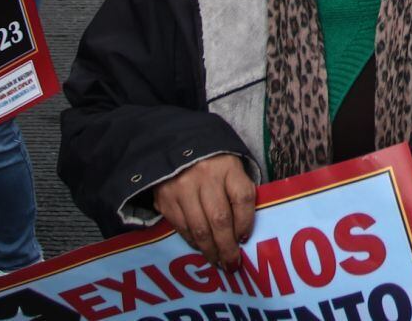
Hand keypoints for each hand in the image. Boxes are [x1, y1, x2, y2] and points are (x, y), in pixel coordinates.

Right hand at [151, 154, 255, 270]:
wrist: (174, 147)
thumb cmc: (212, 164)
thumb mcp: (231, 168)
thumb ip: (238, 192)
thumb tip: (243, 231)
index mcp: (228, 166)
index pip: (242, 198)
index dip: (246, 223)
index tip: (245, 238)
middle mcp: (205, 176)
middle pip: (220, 219)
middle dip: (228, 247)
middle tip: (233, 264)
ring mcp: (183, 188)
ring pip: (200, 229)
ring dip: (210, 251)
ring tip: (219, 262)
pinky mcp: (166, 199)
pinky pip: (182, 228)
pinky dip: (193, 242)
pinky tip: (201, 248)